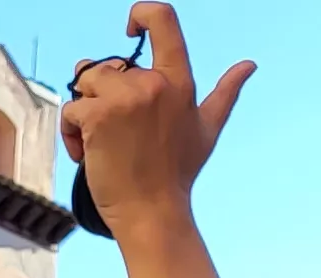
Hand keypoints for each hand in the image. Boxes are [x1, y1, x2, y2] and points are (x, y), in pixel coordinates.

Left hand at [59, 4, 252, 237]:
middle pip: (107, 66)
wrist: (152, 213)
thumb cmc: (177, 175)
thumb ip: (226, 93)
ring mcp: (124, 98)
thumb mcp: (208, 129)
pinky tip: (88, 155)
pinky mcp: (98, 116)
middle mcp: (152, 84)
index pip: (162, 20)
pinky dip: (72, 133)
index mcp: (179, 81)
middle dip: (100, 94)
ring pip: (84, 84)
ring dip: (84, 113)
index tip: (130, 26)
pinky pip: (71, 110)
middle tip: (115, 133)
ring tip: (100, 144)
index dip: (142, 13)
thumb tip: (249, 65)